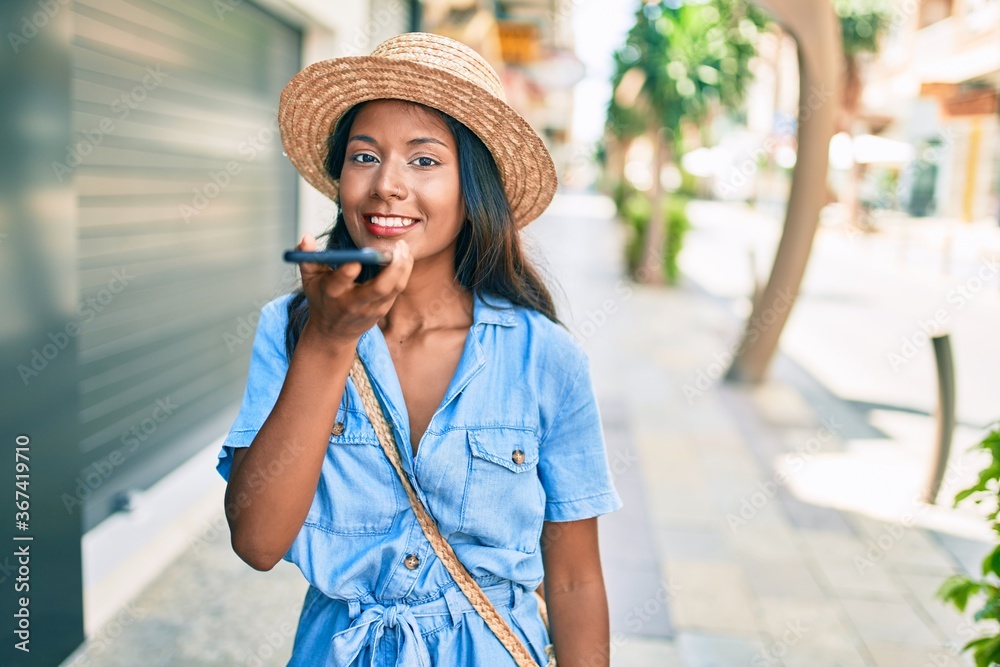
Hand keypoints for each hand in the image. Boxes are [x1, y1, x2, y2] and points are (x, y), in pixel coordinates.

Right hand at [295, 233, 412, 347]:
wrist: (333, 333)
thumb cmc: (321, 299)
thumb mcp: (309, 279)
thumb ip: (307, 257)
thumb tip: (306, 237)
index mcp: (332, 293)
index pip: (341, 282)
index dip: (349, 271)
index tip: (358, 257)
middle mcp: (353, 303)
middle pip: (379, 288)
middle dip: (392, 267)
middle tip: (397, 246)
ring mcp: (371, 309)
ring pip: (394, 289)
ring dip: (403, 267)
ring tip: (403, 247)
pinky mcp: (382, 310)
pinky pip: (397, 290)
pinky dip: (404, 272)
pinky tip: (404, 257)